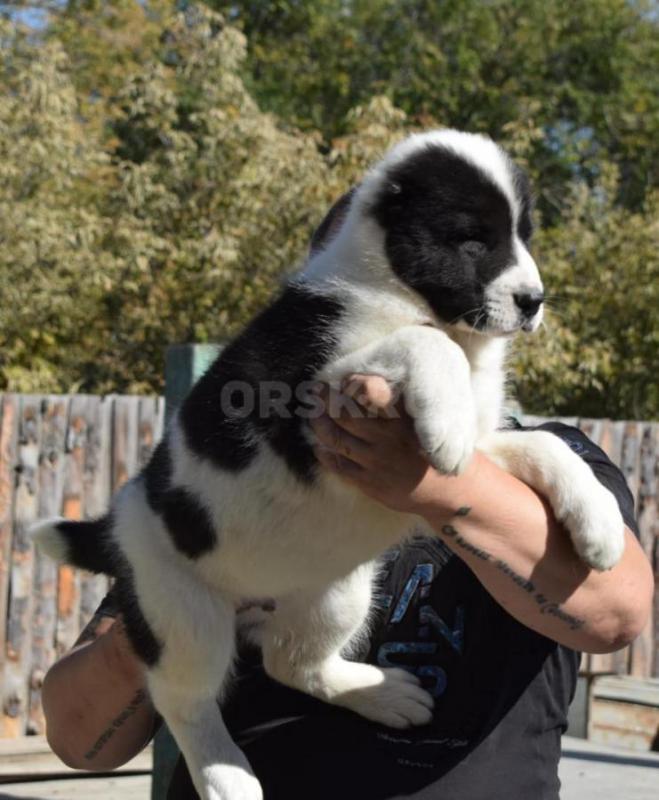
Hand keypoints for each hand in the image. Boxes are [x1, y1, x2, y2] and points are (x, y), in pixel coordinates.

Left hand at [311, 374, 472, 515]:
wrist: (447, 490)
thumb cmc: (429, 446)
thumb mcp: (422, 418)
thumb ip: (397, 401)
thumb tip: (367, 378)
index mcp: (402, 416)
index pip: (368, 391)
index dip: (348, 383)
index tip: (336, 378)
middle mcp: (388, 437)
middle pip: (344, 413)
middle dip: (324, 400)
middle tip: (315, 391)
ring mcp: (378, 461)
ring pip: (336, 438)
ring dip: (319, 424)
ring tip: (313, 415)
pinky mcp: (370, 483)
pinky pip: (339, 465)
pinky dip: (324, 453)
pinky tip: (320, 445)